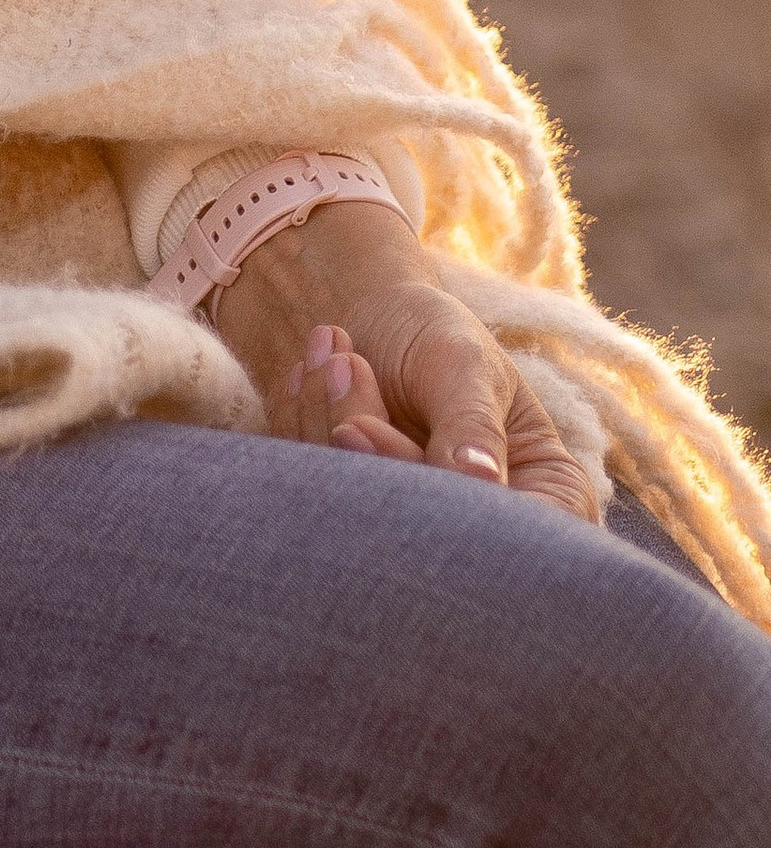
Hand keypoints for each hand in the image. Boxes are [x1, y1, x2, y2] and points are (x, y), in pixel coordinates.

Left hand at [212, 200, 599, 525]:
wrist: (379, 311)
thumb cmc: (439, 333)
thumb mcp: (465, 364)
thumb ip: (471, 424)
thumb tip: (480, 481)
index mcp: (545, 496)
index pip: (508, 536)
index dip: (438, 499)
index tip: (364, 428)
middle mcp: (485, 527)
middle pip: (424, 530)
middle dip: (368, 444)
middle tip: (345, 363)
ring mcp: (417, 524)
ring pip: (359, 509)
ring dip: (328, 416)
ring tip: (336, 350)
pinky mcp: (357, 511)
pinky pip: (313, 487)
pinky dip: (301, 421)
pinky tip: (313, 368)